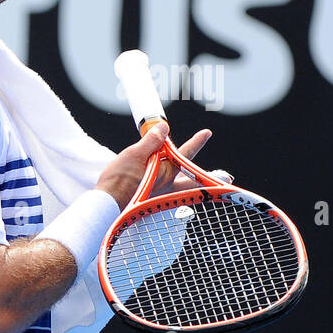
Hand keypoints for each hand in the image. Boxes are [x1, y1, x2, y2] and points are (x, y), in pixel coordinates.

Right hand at [95, 124, 211, 207]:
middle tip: (225, 176)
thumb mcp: (134, 154)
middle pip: (193, 180)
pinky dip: (174, 188)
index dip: (196, 142)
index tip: (206, 133)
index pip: (185, 153)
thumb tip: (164, 128)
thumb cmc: (120, 181)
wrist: (108, 204)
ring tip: (204, 180)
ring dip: (193, 183)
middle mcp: (167, 185)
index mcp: (167, 172)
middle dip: (208, 177)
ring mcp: (159, 194)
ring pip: (182, 188)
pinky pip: (166, 192)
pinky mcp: (148, 200)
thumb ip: (151, 141)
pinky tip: (168, 186)